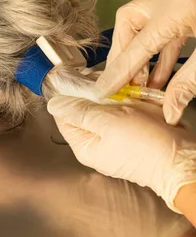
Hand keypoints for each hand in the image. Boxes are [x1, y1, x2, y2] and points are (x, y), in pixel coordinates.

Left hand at [48, 95, 195, 216]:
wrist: (182, 158)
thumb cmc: (146, 145)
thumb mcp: (106, 123)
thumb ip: (78, 111)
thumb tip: (54, 104)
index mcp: (84, 145)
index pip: (63, 115)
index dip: (68, 94)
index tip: (78, 78)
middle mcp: (97, 142)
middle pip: (83, 108)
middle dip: (94, 92)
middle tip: (106, 84)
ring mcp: (115, 136)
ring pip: (104, 105)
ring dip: (113, 94)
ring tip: (124, 92)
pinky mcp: (132, 130)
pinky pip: (122, 109)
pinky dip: (127, 99)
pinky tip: (135, 96)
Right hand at [96, 0, 195, 124]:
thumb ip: (188, 84)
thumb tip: (168, 111)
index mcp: (180, 7)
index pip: (140, 45)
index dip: (120, 71)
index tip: (104, 90)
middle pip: (129, 22)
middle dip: (122, 53)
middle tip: (121, 82)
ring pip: (143, 21)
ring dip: (139, 52)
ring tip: (139, 82)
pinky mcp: (186, 0)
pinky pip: (162, 24)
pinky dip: (158, 48)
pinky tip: (159, 71)